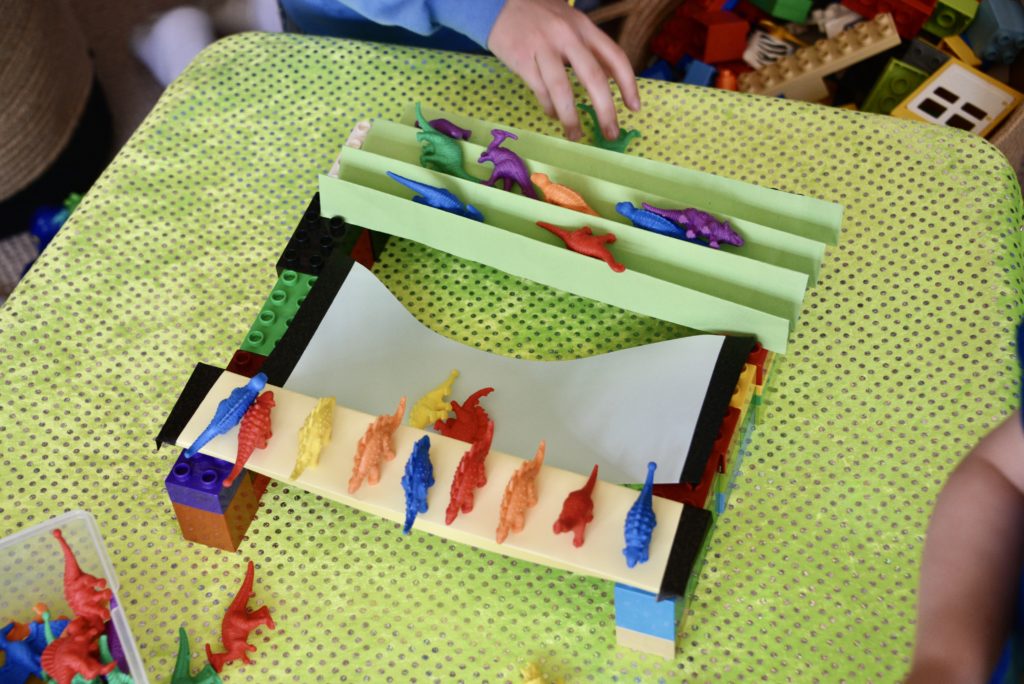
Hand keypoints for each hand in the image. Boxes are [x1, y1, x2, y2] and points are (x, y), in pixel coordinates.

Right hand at [487, 0, 640, 141]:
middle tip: (611, 133)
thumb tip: (611, 79)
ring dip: (570, 117)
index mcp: (584, 27)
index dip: (628, 84)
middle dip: (605, 110)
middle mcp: (567, 36)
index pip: (615, 57)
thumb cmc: (541, 17)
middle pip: (593, 77)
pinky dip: (548, 107)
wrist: (501, 3)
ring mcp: (543, 47)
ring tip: (575, 135)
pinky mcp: (522, 58)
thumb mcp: (571, 24)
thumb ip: (590, 48)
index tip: (634, 107)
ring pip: (562, 89)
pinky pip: (539, 90)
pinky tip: (552, 114)